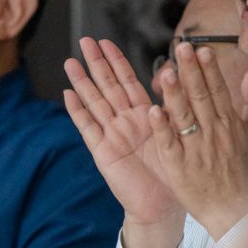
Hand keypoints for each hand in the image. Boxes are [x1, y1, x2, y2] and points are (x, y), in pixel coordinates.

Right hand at [63, 37, 184, 247]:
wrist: (163, 206)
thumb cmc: (174, 174)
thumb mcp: (179, 134)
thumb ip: (174, 107)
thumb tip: (177, 77)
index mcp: (144, 116)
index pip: (127, 81)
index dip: (116, 61)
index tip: (106, 41)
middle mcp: (124, 122)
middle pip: (106, 87)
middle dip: (96, 63)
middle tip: (84, 41)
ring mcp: (111, 136)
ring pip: (94, 102)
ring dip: (82, 82)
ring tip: (70, 62)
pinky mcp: (103, 152)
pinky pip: (88, 128)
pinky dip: (78, 111)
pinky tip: (68, 95)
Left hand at [150, 42, 247, 240]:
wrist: (235, 209)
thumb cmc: (243, 172)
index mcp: (229, 123)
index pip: (216, 90)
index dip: (207, 69)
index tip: (199, 49)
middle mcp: (213, 132)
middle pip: (200, 97)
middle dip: (190, 71)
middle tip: (181, 48)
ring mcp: (196, 149)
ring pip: (184, 116)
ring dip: (175, 94)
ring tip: (165, 73)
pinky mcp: (180, 167)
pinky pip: (170, 144)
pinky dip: (162, 128)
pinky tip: (153, 112)